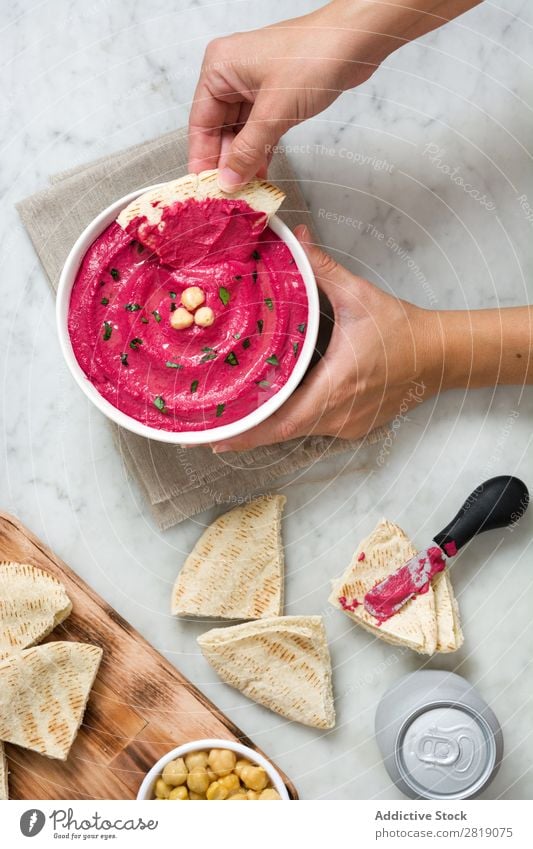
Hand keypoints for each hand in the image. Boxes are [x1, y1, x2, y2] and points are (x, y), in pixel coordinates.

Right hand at [188, 0, 483, 190]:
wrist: (356, 41)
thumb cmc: (314, 57)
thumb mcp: (274, 112)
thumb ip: (248, 150)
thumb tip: (228, 180)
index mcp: (219, 69)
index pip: (200, 123)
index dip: (202, 158)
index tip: (205, 188)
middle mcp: (232, 76)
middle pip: (219, 131)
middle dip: (225, 164)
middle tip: (228, 196)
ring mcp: (254, 86)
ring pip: (241, 134)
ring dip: (244, 162)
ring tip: (245, 192)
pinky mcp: (276, 96)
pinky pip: (260, 131)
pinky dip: (260, 152)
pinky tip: (260, 175)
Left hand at [213, 226, 442, 451]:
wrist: (439, 357)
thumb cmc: (401, 329)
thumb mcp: (360, 296)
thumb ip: (324, 270)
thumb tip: (299, 238)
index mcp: (335, 385)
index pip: (283, 421)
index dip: (248, 433)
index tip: (216, 438)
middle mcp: (339, 414)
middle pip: (283, 432)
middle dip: (247, 433)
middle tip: (211, 430)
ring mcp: (347, 425)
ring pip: (298, 431)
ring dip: (269, 426)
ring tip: (234, 418)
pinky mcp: (354, 426)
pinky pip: (315, 427)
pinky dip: (293, 421)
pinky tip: (276, 409)